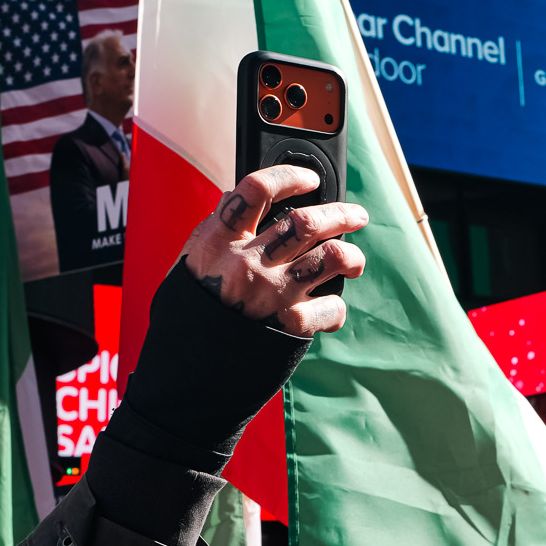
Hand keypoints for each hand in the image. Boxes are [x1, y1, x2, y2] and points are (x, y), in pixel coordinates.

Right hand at [181, 166, 368, 333]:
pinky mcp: (291, 325)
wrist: (189, 368)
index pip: (256, 190)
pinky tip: (329, 305)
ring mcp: (272, 293)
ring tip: (353, 260)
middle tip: (356, 216)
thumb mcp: (191, 262)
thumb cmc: (192, 311)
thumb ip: (217, 229)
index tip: (310, 180)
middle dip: (341, 214)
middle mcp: (248, 263)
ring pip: (332, 257)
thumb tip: (238, 198)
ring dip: (352, 256)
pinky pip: (333, 306)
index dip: (290, 176)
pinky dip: (337, 305)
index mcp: (219, 241)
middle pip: (307, 222)